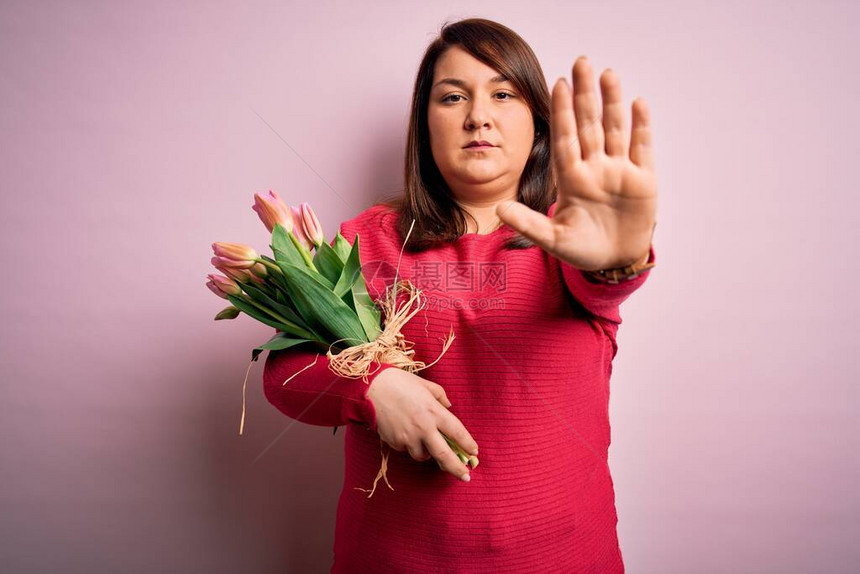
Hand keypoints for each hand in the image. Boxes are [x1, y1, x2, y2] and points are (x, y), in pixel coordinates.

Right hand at [367, 368, 477, 481]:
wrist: (372, 387)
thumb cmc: (400, 382)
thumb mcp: (426, 385)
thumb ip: (441, 397)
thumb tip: (448, 407)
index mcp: (434, 411)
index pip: (457, 432)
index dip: (468, 443)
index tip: (474, 452)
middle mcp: (424, 427)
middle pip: (444, 455)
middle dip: (457, 468)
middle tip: (466, 477)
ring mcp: (408, 437)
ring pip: (423, 456)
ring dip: (428, 453)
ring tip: (424, 441)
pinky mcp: (395, 442)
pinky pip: (406, 449)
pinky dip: (409, 445)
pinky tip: (404, 432)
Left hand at [497, 55, 657, 270]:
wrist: (613, 261)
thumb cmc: (581, 249)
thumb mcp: (552, 239)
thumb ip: (528, 223)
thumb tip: (499, 208)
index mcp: (571, 178)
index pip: (565, 137)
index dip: (561, 112)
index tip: (556, 84)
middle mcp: (594, 168)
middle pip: (588, 124)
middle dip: (584, 94)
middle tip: (580, 62)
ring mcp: (619, 171)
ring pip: (615, 129)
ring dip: (612, 102)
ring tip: (608, 73)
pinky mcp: (643, 180)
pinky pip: (641, 147)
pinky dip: (641, 126)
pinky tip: (637, 103)